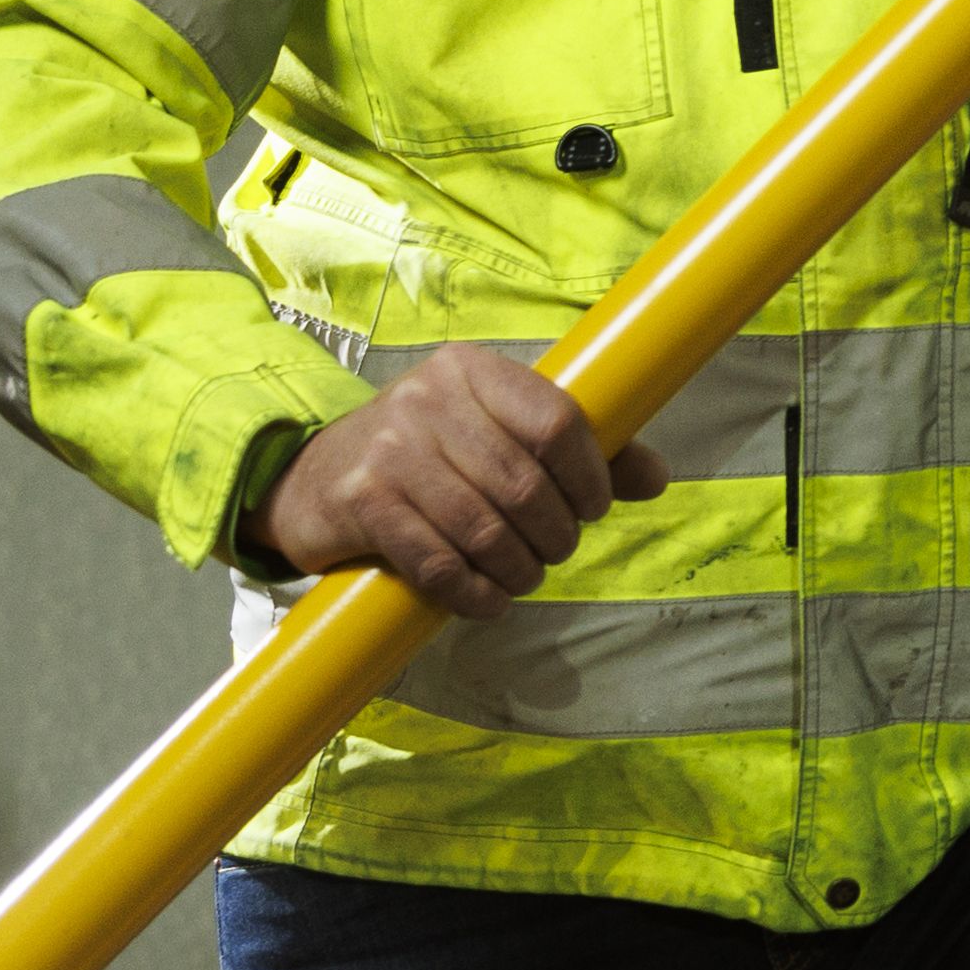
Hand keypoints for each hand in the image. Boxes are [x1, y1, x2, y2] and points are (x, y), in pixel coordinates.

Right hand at [263, 346, 669, 617]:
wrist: (313, 480)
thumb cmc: (426, 458)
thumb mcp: (494, 434)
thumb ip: (576, 451)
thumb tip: (656, 476)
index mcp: (469, 369)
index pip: (556, 421)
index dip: (590, 477)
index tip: (593, 507)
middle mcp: (425, 399)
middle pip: (525, 485)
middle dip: (556, 535)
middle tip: (554, 552)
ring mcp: (388, 450)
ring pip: (485, 529)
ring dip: (519, 570)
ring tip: (523, 575)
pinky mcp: (360, 502)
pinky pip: (440, 563)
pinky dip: (476, 594)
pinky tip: (487, 600)